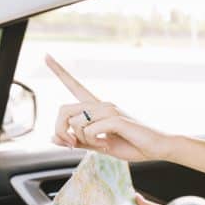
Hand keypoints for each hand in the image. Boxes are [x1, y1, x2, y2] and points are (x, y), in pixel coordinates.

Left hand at [46, 54, 172, 161]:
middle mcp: (102, 104)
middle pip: (64, 109)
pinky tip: (108, 145)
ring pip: (75, 122)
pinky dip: (95, 142)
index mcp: (97, 108)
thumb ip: (78, 141)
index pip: (75, 85)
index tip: (46, 56)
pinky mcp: (116, 118)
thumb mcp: (100, 145)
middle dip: (60, 129)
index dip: (59, 71)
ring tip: (101, 145)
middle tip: (71, 145)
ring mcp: (109, 109)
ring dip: (82, 140)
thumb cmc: (133, 145)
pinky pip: (90, 130)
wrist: (157, 148)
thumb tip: (52, 138)